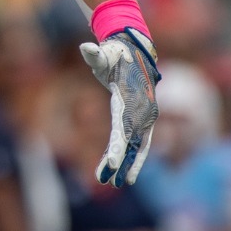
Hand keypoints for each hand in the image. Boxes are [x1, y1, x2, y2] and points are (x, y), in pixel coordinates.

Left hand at [79, 27, 160, 187]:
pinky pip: (139, 143)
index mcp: (130, 98)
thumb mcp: (104, 54)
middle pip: (130, 142)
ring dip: (126, 165)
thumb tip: (85, 48)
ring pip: (137, 146)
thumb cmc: (115, 54)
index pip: (123, 127)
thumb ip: (95, 54)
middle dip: (119, 162)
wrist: (136, 52)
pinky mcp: (144, 120)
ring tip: (110, 182)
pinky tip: (119, 172)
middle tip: (106, 181)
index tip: (110, 163)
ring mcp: (145, 116)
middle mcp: (141, 110)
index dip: (117, 146)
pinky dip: (131, 157)